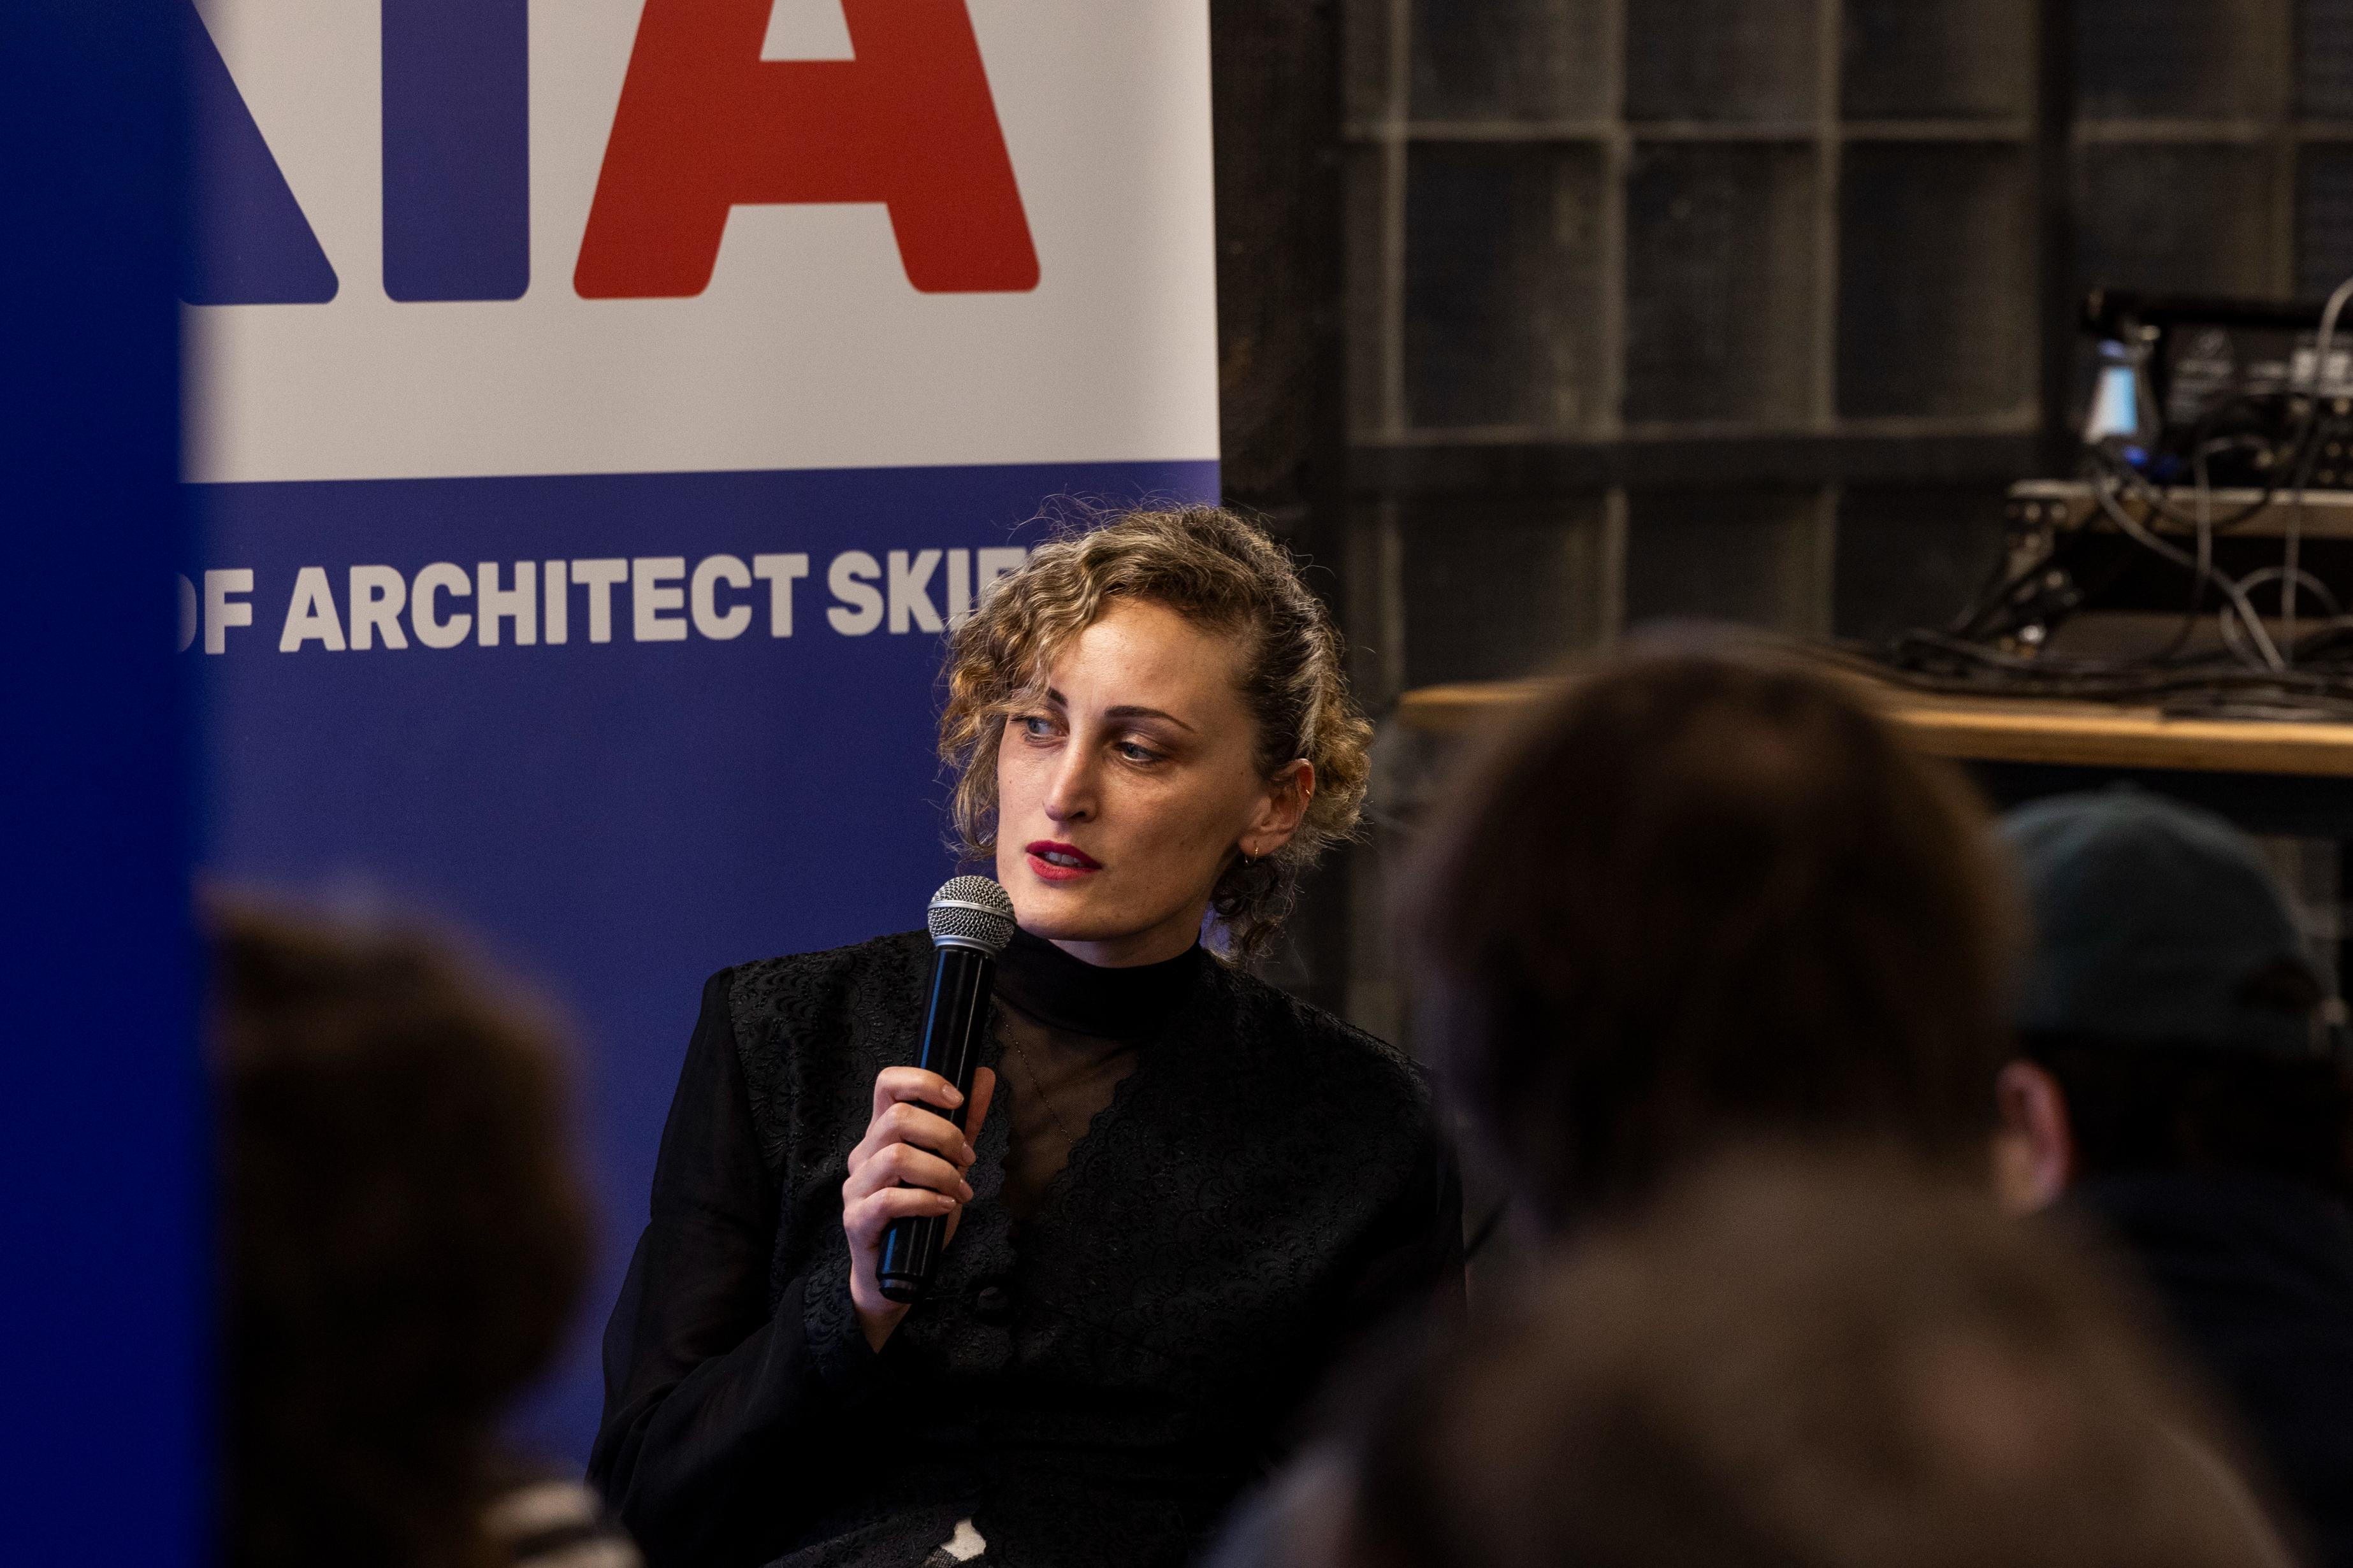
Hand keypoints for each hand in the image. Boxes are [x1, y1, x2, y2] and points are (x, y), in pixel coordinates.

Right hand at [842, 1064, 996, 1349]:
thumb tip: (984, 1076)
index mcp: (882, 1134)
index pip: (887, 1083)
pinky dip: (926, 1200)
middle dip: (944, 1135)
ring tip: (959, 1190)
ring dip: (939, 1171)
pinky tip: (945, 1208)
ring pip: (895, 1156)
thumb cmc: (918, 1216)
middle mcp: (864, 1154)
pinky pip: (889, 1201)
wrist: (892, 1277)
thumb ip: (964, 1123)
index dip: (923, 1081)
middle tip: (967, 1158)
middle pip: (896, 1117)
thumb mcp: (948, 1164)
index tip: (958, 1099)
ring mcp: (856, 1187)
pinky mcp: (857, 1220)